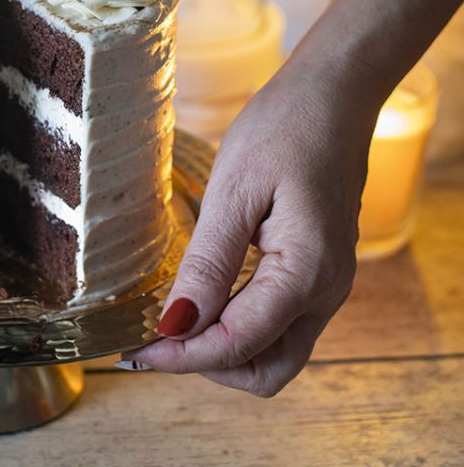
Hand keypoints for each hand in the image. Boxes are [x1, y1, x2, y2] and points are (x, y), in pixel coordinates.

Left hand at [122, 58, 375, 395]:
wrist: (334, 96)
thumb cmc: (286, 129)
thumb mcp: (235, 190)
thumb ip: (209, 264)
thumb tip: (176, 326)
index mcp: (307, 273)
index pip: (238, 345)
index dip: (182, 356)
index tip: (133, 350)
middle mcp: (326, 292)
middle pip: (266, 371)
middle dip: (208, 364)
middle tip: (154, 337)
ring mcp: (327, 286)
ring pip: (275, 354)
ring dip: (224, 349)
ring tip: (172, 319)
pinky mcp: (318, 273)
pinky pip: (279, 323)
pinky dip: (239, 326)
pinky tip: (202, 298)